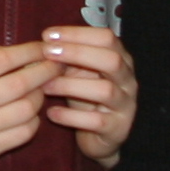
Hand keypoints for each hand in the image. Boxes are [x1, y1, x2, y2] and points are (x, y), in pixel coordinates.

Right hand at [0, 42, 57, 170]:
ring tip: (41, 90)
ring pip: (26, 109)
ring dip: (40, 97)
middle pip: (19, 84)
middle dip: (45, 72)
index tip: (46, 47)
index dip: (29, 51)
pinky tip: (30, 115)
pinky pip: (23, 133)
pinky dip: (33, 121)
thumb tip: (22, 54)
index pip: (1, 59)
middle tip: (58, 65)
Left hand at [38, 26, 137, 164]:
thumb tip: (42, 44)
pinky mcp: (117, 129)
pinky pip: (96, 121)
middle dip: (78, 53)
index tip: (48, 35)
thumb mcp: (78, 74)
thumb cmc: (86, 98)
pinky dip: (71, 116)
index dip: (77, 34)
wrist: (100, 137)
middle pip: (112, 60)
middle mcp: (127, 80)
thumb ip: (66, 59)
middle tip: (48, 53)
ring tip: (45, 86)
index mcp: (120, 59)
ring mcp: (125, 105)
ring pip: (105, 90)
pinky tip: (52, 113)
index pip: (106, 37)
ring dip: (70, 85)